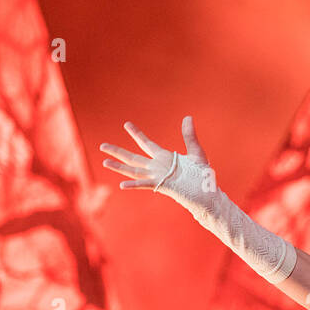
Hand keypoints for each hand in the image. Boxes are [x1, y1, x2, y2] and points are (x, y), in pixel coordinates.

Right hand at [99, 116, 216, 207]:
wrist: (207, 192)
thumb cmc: (202, 175)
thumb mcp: (195, 152)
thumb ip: (189, 135)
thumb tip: (187, 117)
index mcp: (164, 157)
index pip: (146, 144)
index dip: (136, 134)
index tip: (126, 124)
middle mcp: (157, 167)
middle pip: (133, 157)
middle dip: (118, 151)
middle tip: (102, 145)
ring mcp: (158, 176)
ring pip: (134, 170)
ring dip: (119, 166)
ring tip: (104, 161)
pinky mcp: (162, 186)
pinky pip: (145, 184)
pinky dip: (134, 184)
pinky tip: (122, 184)